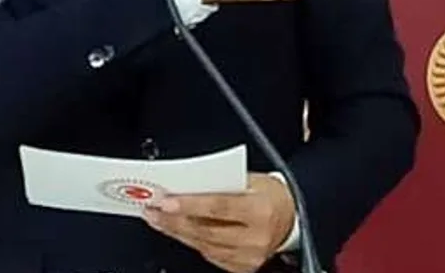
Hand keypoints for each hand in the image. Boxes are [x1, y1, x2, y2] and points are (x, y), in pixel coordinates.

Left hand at [143, 173, 295, 272]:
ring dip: (176, 231)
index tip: (164, 200)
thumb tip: (184, 185)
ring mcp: (249, 256)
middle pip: (205, 229)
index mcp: (260, 210)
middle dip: (173, 219)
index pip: (218, 206)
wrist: (293, 217)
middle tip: (151, 207)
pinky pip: (209, 255)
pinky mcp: (242, 267)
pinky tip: (177, 231)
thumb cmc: (270, 195)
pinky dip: (191, 241)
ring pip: (202, 244)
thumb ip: (220, 184)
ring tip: (157, 218)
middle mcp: (256, 237)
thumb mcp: (250, 180)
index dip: (189, 204)